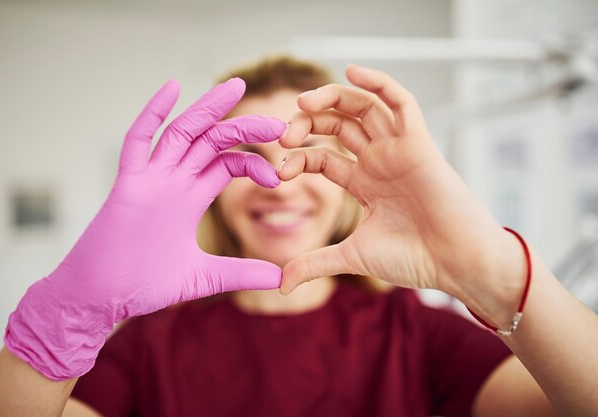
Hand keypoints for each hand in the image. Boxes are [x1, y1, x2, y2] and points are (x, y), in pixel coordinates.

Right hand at [5, 78, 285, 379]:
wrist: (101, 299)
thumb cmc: (143, 285)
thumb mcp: (203, 277)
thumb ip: (241, 273)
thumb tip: (282, 279)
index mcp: (189, 198)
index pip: (226, 163)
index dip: (253, 161)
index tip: (280, 176)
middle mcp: (172, 183)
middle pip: (210, 141)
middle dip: (244, 127)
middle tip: (280, 122)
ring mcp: (149, 180)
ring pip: (181, 133)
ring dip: (208, 109)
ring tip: (236, 86)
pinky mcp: (126, 186)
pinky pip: (137, 141)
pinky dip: (152, 114)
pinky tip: (172, 87)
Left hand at [278, 65, 523, 322]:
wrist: (456, 263)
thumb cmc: (414, 258)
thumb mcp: (352, 256)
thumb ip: (315, 264)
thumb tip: (280, 285)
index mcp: (363, 182)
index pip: (322, 157)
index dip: (298, 158)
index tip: (279, 170)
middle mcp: (378, 161)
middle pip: (337, 125)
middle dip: (308, 123)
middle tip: (286, 135)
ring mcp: (398, 149)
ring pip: (363, 108)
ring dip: (332, 98)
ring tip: (304, 102)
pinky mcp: (419, 143)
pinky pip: (402, 102)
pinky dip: (379, 83)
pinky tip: (352, 71)